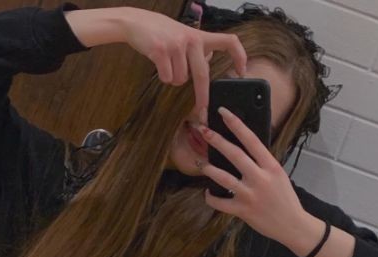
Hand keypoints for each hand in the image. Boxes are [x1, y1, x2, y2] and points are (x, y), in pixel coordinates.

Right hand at [121, 8, 246, 122]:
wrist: (135, 22)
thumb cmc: (160, 32)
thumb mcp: (183, 34)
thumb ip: (196, 48)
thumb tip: (207, 61)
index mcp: (200, 36)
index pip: (228, 41)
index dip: (239, 56)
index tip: (242, 72)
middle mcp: (191, 39)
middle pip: (202, 75)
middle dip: (202, 97)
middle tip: (203, 112)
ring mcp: (176, 45)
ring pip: (181, 79)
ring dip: (174, 79)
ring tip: (167, 64)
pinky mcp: (161, 51)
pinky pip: (168, 78)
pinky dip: (163, 77)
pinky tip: (158, 65)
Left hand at [197, 107, 306, 246]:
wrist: (292, 225)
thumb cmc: (285, 199)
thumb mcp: (278, 175)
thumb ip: (263, 163)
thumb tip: (243, 149)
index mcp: (271, 166)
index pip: (252, 140)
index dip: (236, 124)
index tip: (223, 112)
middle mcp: (260, 178)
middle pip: (235, 155)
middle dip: (217, 140)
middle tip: (204, 130)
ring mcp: (250, 195)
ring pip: (224, 178)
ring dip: (209, 169)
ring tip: (201, 163)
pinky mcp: (243, 211)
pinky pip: (221, 203)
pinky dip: (211, 198)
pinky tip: (208, 193)